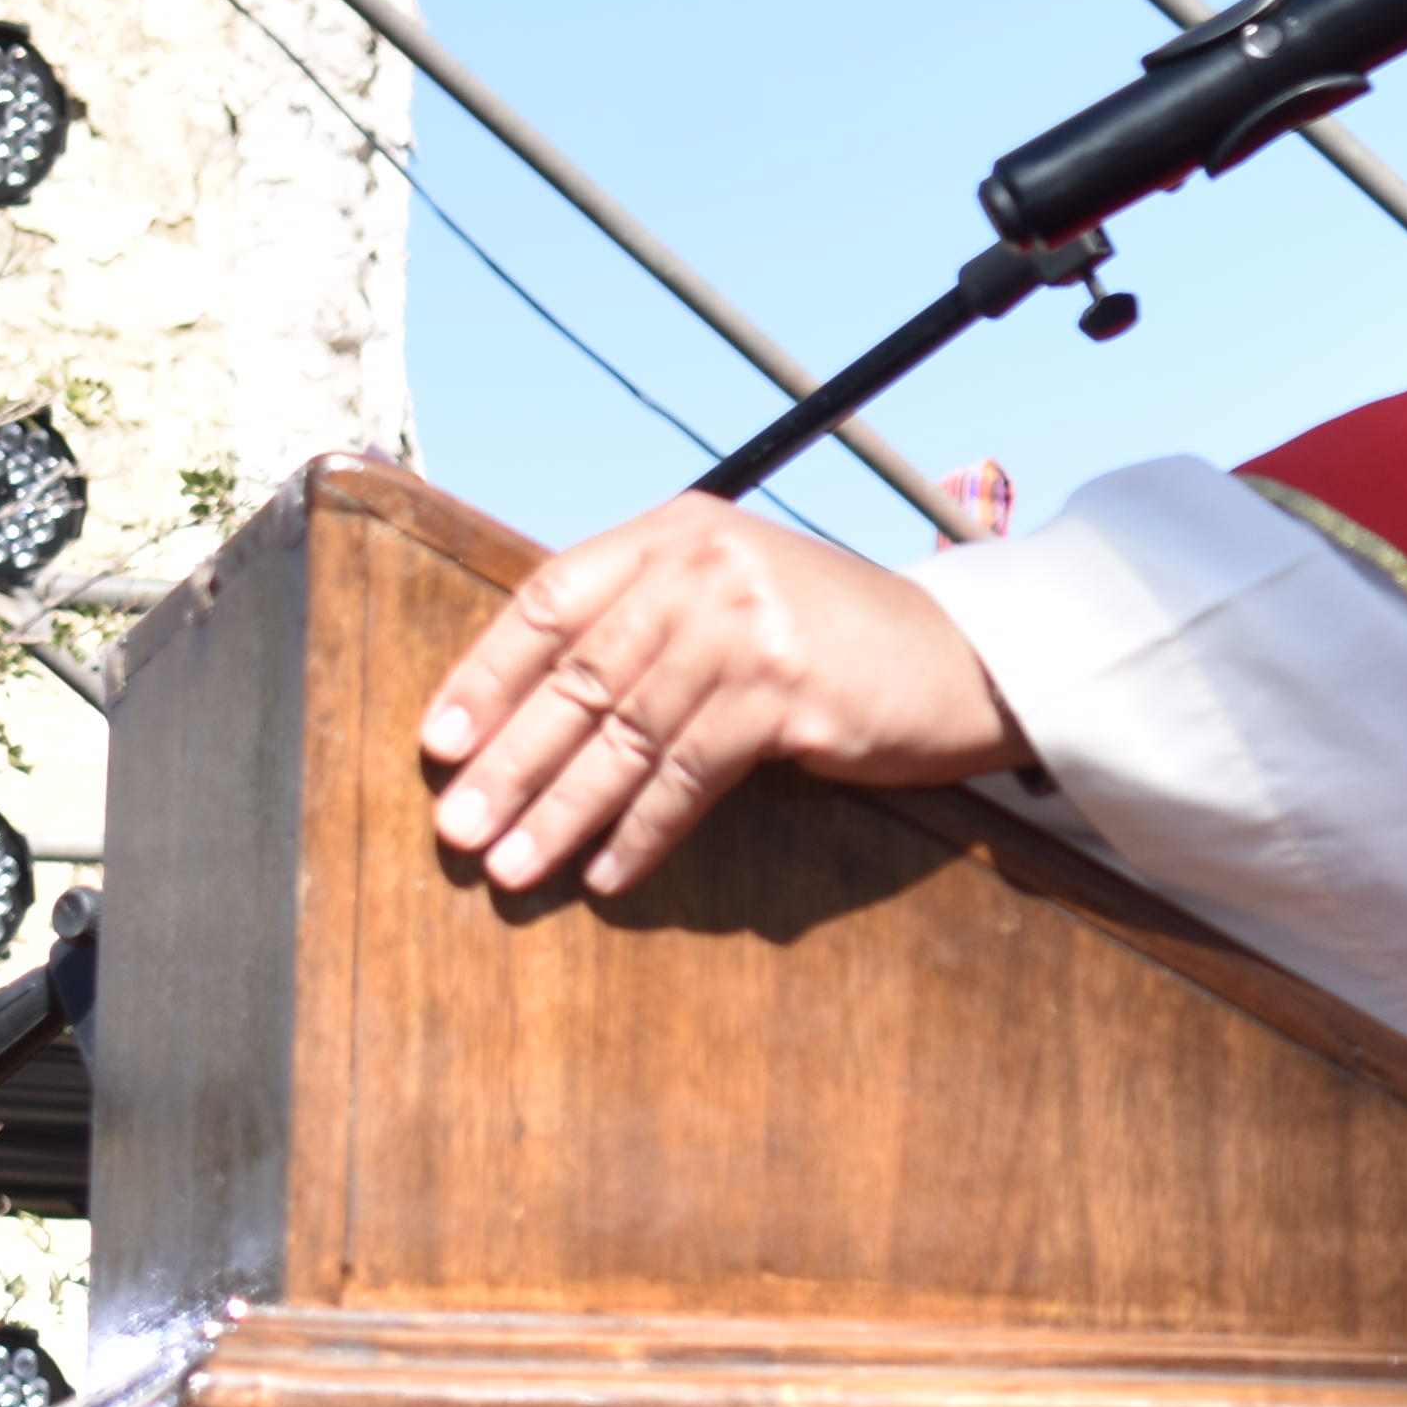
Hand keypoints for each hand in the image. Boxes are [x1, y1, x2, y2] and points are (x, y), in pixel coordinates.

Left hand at [419, 496, 1027, 899]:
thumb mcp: (737, 597)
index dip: (487, 674)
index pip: (553, 599)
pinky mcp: (790, 693)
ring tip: (512, 867)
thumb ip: (649, 618)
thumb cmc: (836, 642)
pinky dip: (644, 831)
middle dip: (510, 762)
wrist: (968, 663)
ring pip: (627, 734)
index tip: (438, 743)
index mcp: (680, 532)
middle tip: (456, 828)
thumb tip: (527, 704)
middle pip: (581, 676)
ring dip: (562, 811)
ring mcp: (751, 625)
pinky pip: (691, 775)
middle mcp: (708, 566)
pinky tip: (610, 874)